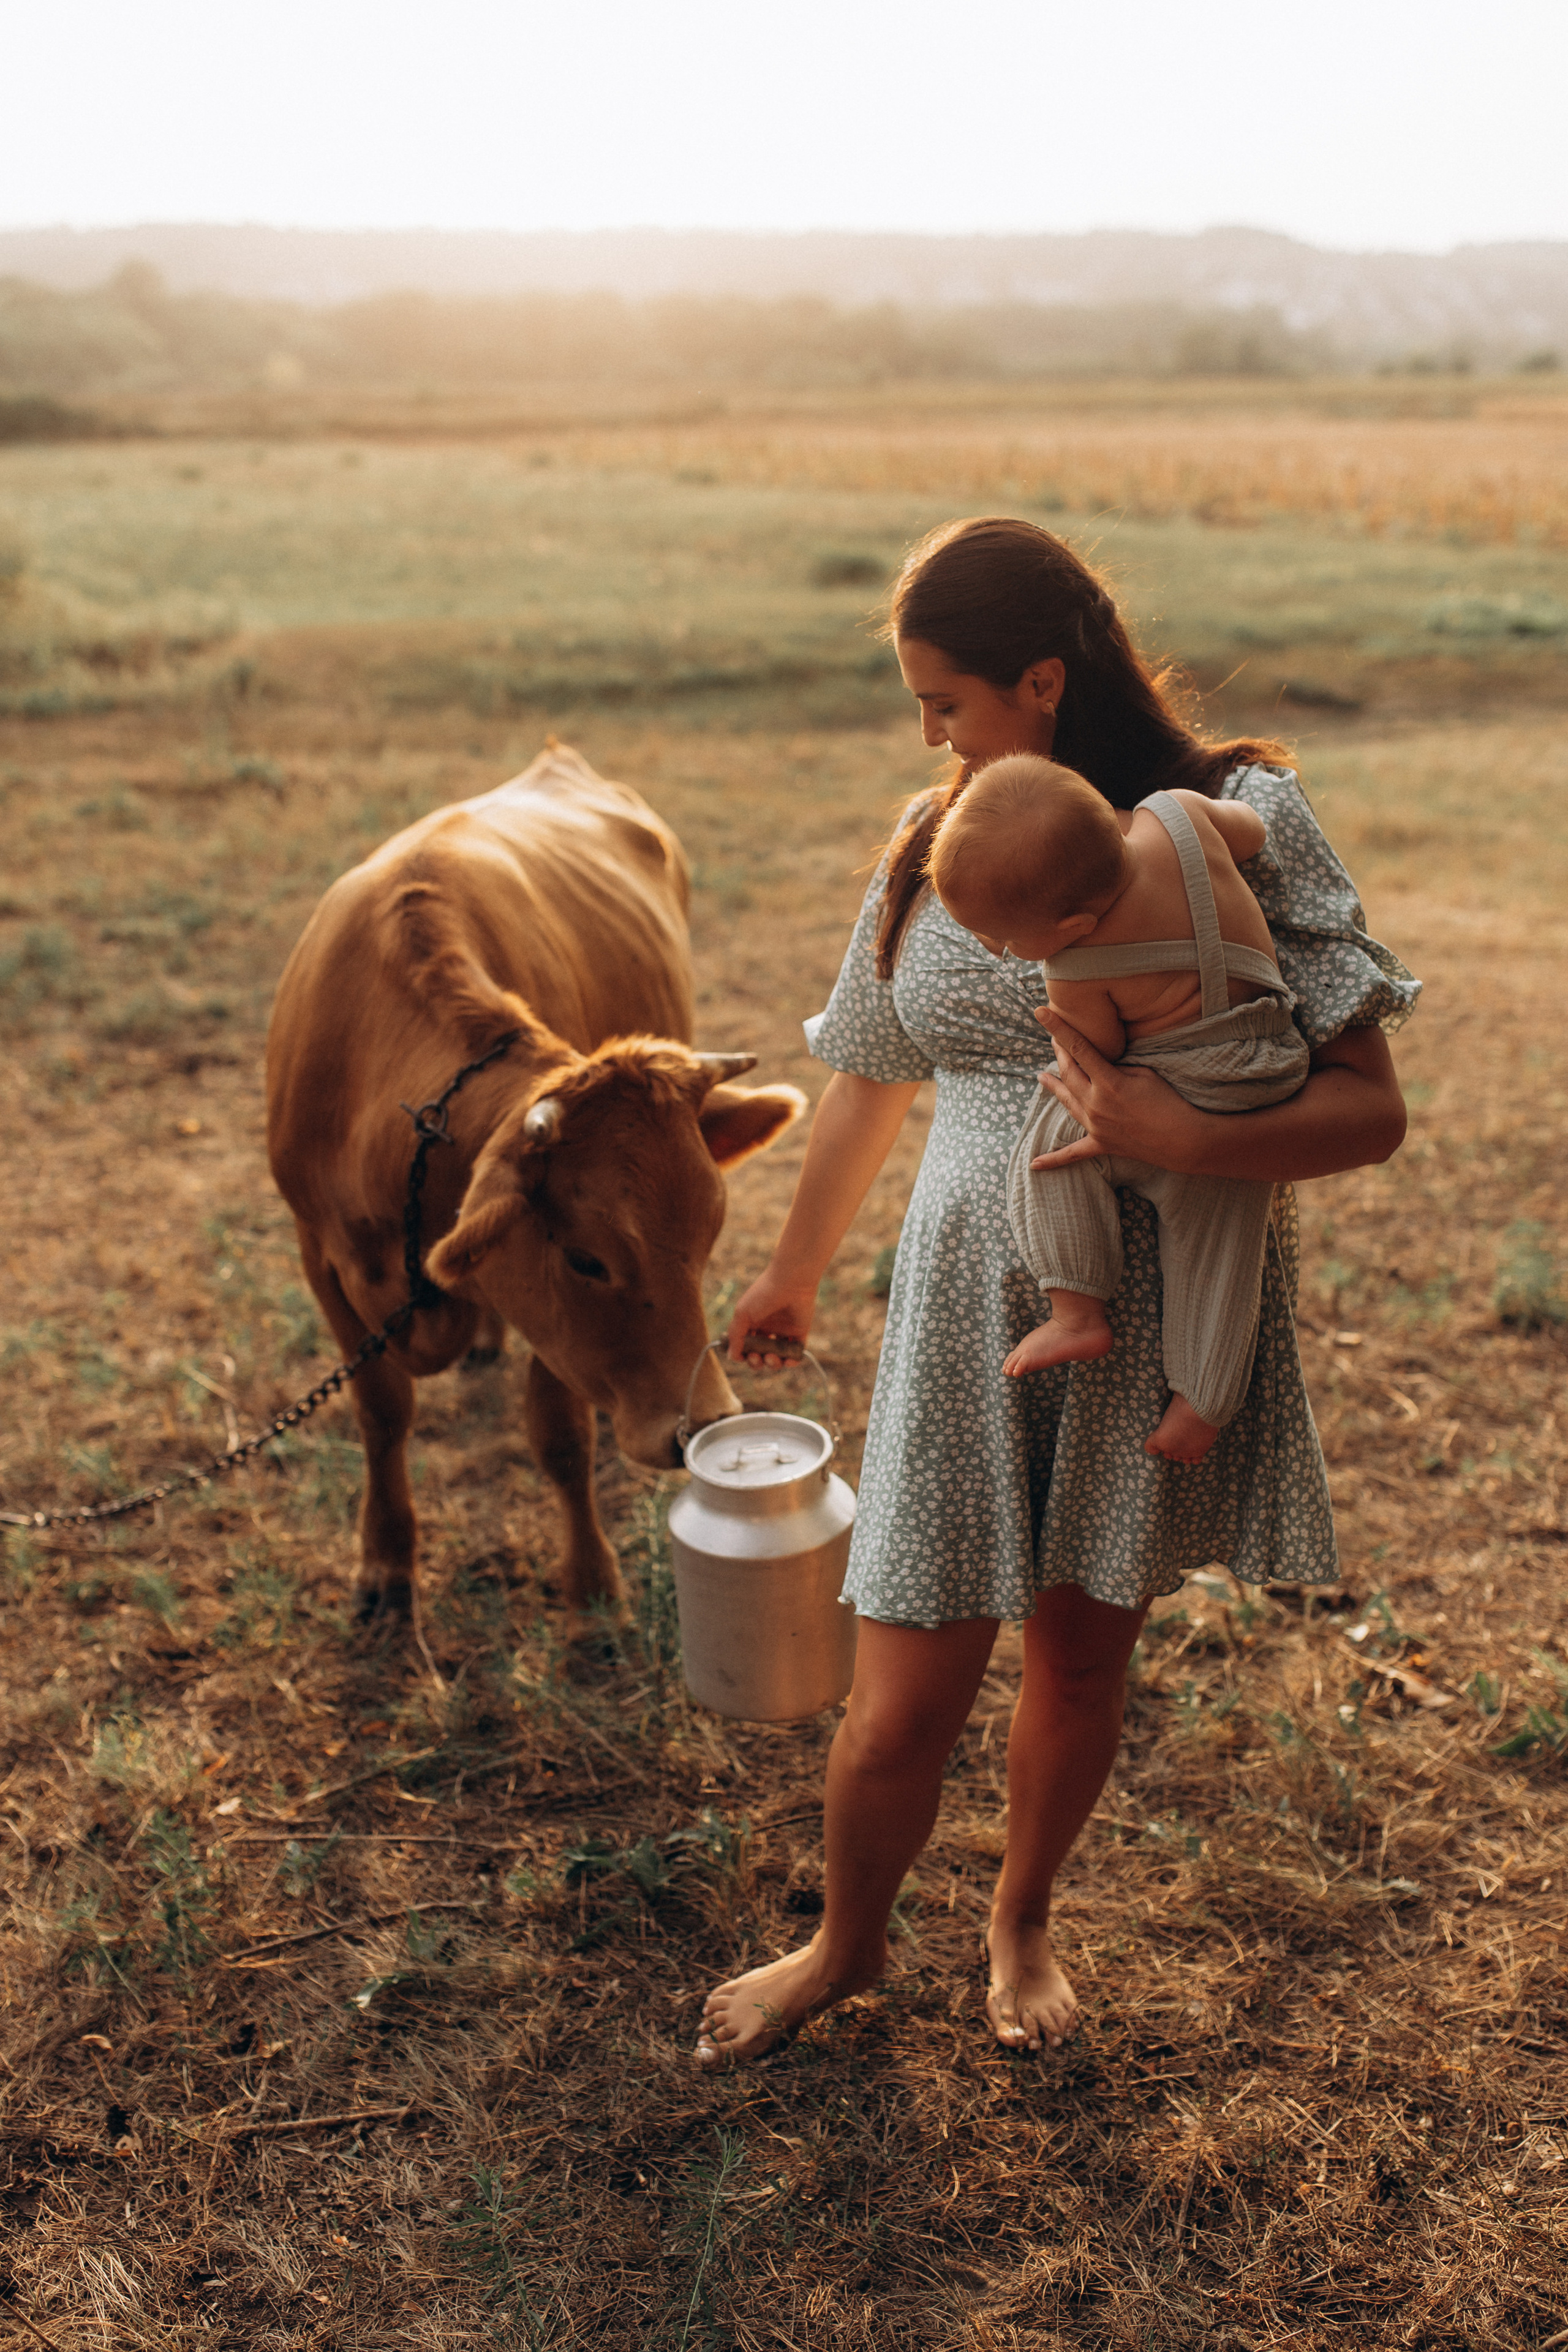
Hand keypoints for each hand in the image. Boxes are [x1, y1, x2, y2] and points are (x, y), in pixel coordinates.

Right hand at [724, 1266, 816, 1367]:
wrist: (790, 1282)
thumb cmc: (763, 1294)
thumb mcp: (742, 1314)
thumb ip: (735, 1336)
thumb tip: (732, 1357)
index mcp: (753, 1322)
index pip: (745, 1346)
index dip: (743, 1355)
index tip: (742, 1356)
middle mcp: (768, 1328)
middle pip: (760, 1355)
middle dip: (756, 1362)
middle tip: (756, 1357)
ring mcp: (784, 1331)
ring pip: (777, 1357)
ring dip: (772, 1364)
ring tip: (771, 1357)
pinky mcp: (799, 1333)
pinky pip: (795, 1353)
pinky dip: (791, 1362)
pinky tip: (786, 1361)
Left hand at [1030, 1006, 1206, 1172]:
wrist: (1183, 1140)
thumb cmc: (1169, 1102)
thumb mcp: (1145, 1074)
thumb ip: (1117, 1068)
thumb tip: (1100, 1067)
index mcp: (1108, 1082)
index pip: (1078, 1048)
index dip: (1058, 1029)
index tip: (1040, 1012)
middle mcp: (1095, 1104)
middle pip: (1068, 1073)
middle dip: (1059, 1053)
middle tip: (1053, 1039)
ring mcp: (1095, 1126)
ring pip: (1066, 1102)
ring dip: (1053, 1087)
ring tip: (1040, 1077)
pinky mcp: (1101, 1144)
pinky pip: (1073, 1153)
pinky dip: (1054, 1159)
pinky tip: (1034, 1164)